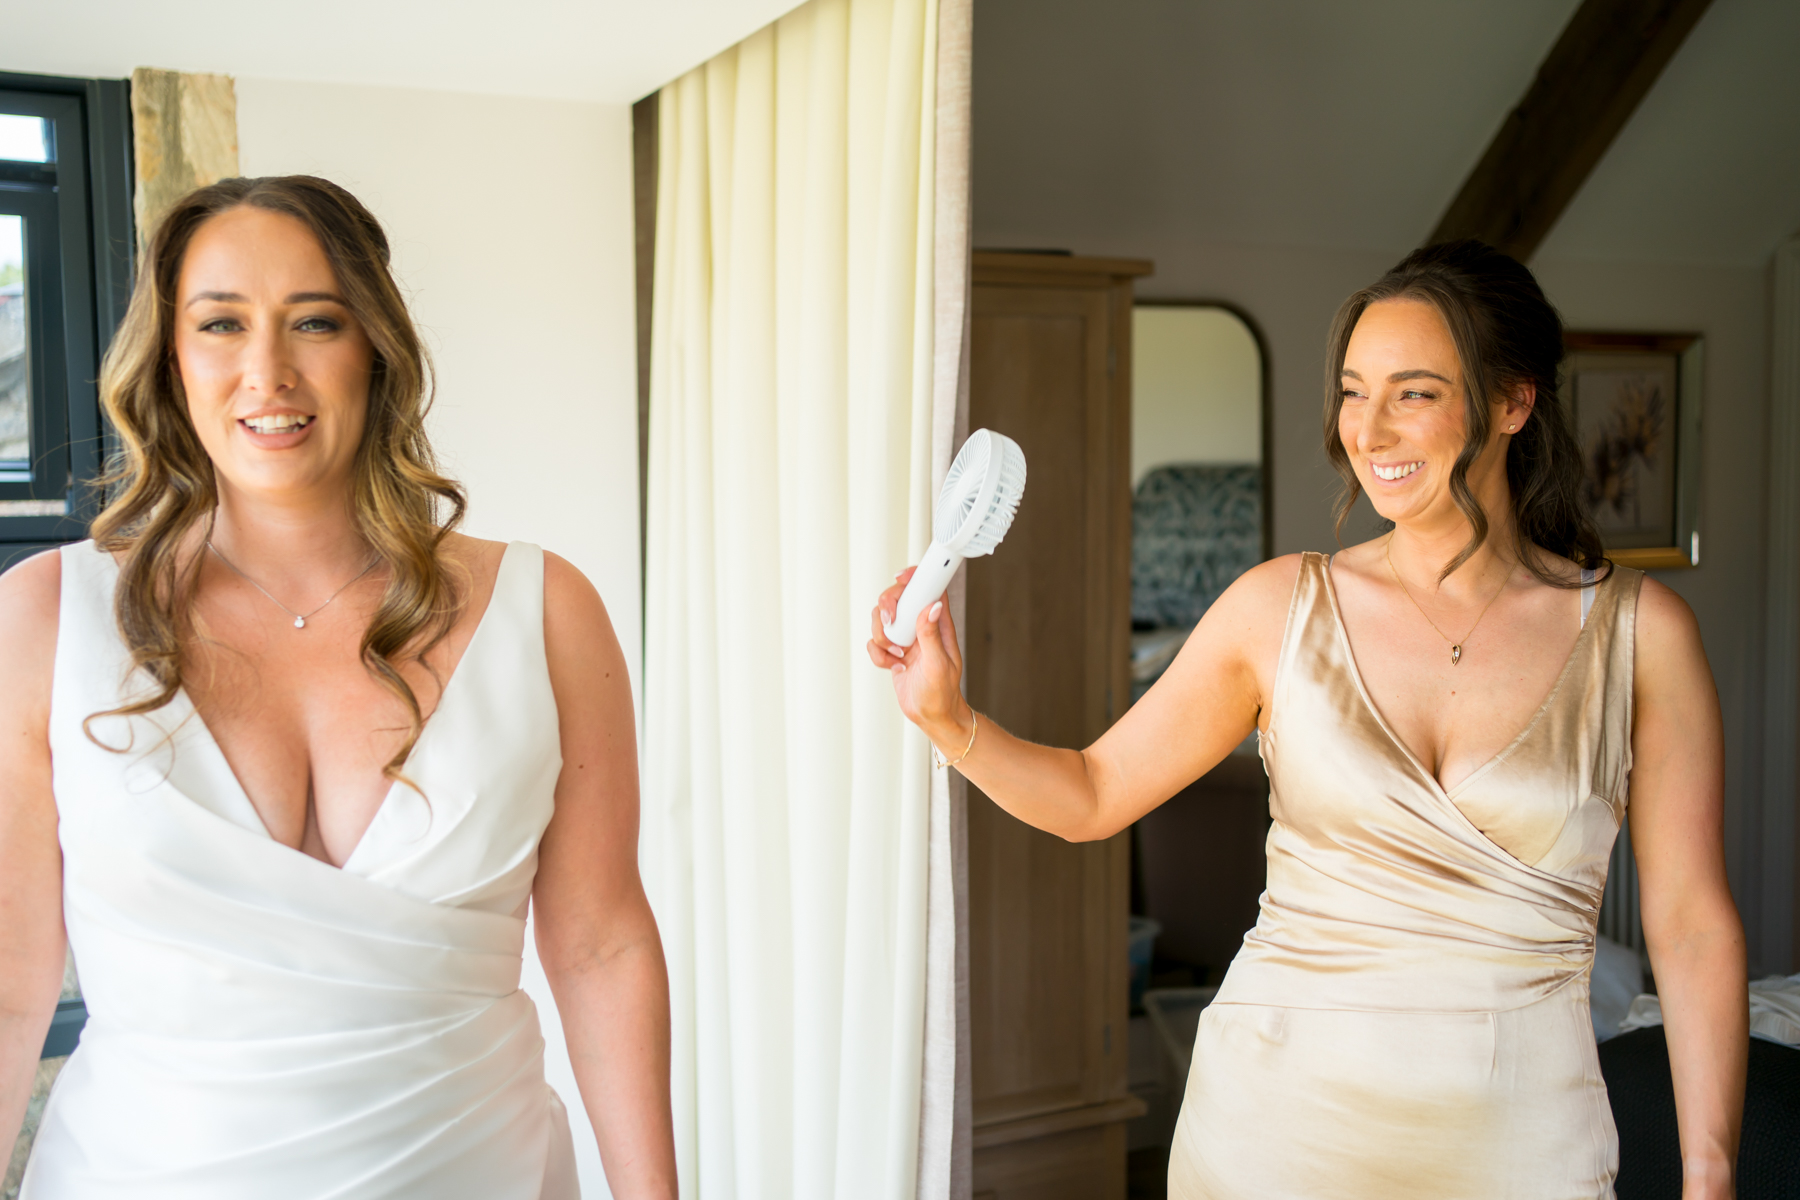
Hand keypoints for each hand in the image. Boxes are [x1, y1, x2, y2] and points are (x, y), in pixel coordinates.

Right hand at [867, 566, 972, 747]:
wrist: (931, 715)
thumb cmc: (943, 692)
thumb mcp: (939, 664)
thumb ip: (932, 635)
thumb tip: (932, 606)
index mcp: (938, 624)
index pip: (928, 589)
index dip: (915, 577)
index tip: (902, 577)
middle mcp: (920, 627)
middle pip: (897, 599)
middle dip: (887, 608)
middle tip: (889, 623)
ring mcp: (905, 638)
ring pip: (881, 620)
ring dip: (882, 637)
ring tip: (897, 656)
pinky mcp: (892, 651)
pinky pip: (874, 643)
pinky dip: (879, 655)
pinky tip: (894, 667)